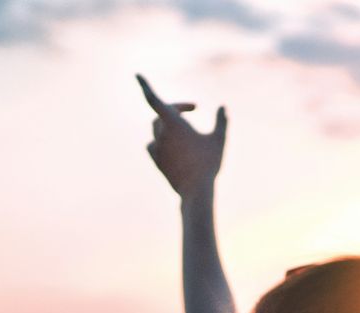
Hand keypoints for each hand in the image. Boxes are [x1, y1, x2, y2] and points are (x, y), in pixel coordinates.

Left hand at [137, 74, 226, 199]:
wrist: (196, 190)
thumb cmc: (208, 163)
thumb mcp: (218, 140)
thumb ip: (221, 122)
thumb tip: (223, 107)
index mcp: (173, 123)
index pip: (154, 99)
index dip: (145, 86)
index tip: (137, 75)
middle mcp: (161, 133)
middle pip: (162, 114)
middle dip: (175, 109)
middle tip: (192, 108)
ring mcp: (156, 147)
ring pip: (157, 129)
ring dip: (169, 125)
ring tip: (186, 130)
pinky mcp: (156, 160)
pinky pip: (154, 145)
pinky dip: (162, 141)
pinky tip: (173, 147)